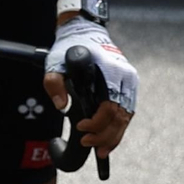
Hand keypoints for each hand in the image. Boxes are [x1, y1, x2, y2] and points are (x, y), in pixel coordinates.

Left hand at [44, 17, 136, 157]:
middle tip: (89, 146)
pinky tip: (109, 139)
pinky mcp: (128, 86)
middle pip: (121, 116)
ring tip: (101, 151)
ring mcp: (129, 82)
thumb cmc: (69, 47)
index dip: (97, 123)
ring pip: (126, 116)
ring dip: (114, 136)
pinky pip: (127, 111)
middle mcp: (125, 77)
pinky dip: (118, 127)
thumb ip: (54, 83)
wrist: (84, 32)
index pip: (109, 107)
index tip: (81, 128)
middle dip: (106, 136)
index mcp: (110, 71)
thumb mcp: (54, 62)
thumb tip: (61, 106)